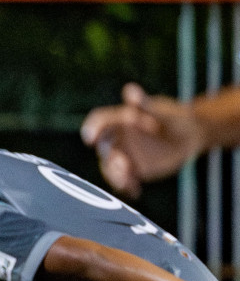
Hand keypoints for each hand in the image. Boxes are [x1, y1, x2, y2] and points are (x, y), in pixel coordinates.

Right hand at [80, 83, 207, 198]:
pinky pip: (124, 180)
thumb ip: (144, 104)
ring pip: (110, 167)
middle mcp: (117, 138)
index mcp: (120, 120)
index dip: (92, 128)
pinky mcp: (132, 170)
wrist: (191, 135)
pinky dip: (127, 187)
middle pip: (104, 149)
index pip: (100, 122)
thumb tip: (130, 90)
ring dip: (115, 176)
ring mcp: (123, 155)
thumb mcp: (163, 111)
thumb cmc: (176, 118)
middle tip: (122, 165)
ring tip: (127, 183)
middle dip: (110, 159)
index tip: (89, 138)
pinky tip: (135, 191)